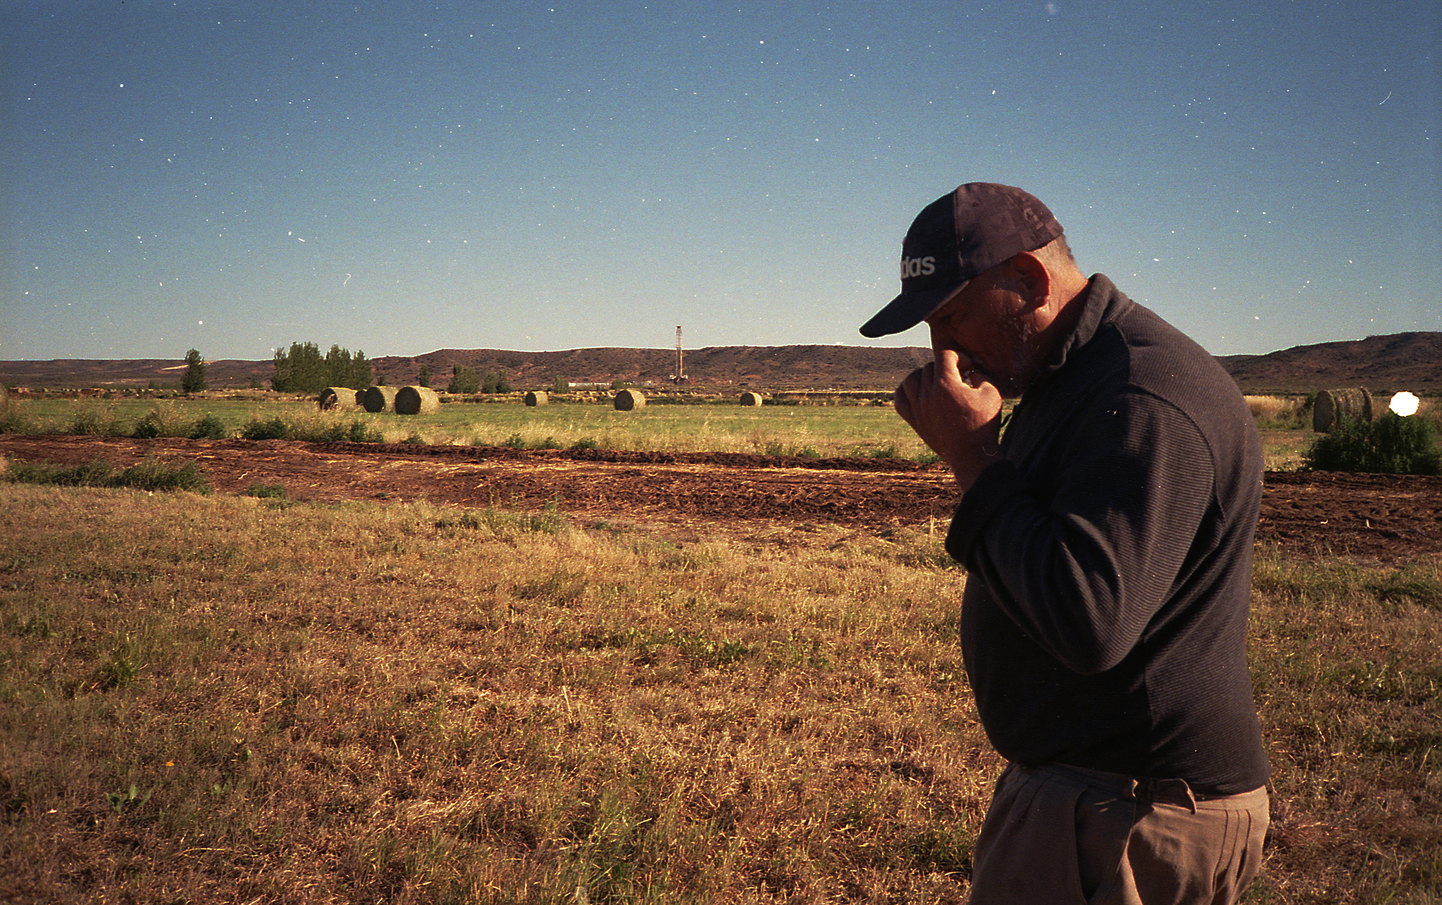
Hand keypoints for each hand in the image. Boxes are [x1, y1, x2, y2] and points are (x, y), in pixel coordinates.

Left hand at [893, 346, 1003, 490]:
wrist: (972, 456)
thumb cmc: (984, 425)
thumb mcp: (992, 394)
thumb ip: (981, 375)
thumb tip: (971, 371)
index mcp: (946, 385)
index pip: (945, 355)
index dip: (959, 356)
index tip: (969, 367)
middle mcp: (927, 395)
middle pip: (930, 367)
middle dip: (946, 367)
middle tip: (959, 376)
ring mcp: (918, 409)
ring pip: (911, 380)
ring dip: (924, 375)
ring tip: (937, 380)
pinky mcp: (915, 421)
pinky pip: (899, 400)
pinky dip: (905, 391)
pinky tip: (917, 391)